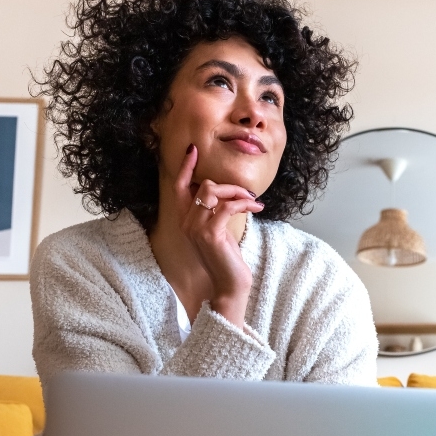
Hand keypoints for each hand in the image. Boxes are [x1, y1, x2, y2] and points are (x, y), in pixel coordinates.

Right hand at [170, 144, 264, 326]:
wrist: (229, 286)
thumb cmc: (227, 259)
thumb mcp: (218, 231)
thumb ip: (215, 212)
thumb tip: (227, 191)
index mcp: (185, 220)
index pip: (179, 187)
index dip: (185, 167)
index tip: (193, 150)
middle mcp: (186, 223)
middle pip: (203, 185)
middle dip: (229, 186)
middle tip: (247, 194)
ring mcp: (196, 228)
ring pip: (213, 191)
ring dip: (237, 192)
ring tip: (253, 201)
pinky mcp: (210, 234)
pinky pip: (227, 206)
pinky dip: (244, 203)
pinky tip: (256, 207)